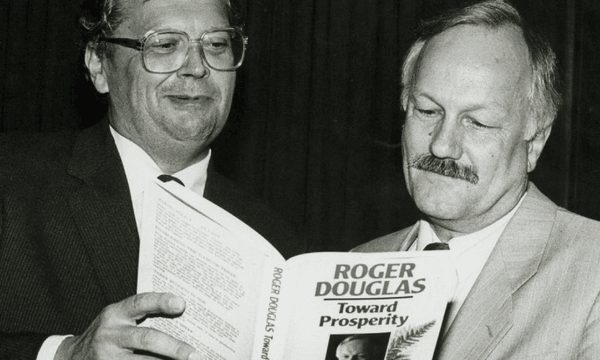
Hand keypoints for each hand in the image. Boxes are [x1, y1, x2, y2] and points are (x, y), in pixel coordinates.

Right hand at [55, 292, 199, 359]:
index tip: (181, 303)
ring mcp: (108, 357)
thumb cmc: (106, 334)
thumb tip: (181, 316)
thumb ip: (142, 316)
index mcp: (115, 314)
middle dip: (173, 347)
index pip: (140, 302)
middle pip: (146, 338)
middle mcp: (110, 334)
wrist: (71, 358)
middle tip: (194, 354)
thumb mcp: (118, 319)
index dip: (160, 301)